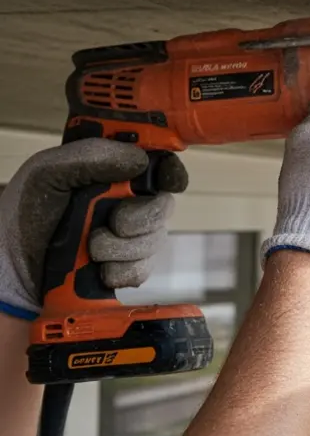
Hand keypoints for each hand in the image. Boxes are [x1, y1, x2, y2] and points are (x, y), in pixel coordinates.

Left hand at [0, 140, 188, 318]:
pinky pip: (144, 269)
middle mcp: (123, 204)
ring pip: (155, 239)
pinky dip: (119, 271)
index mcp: (108, 175)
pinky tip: (98, 270)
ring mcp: (128, 239)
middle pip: (163, 204)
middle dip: (138, 217)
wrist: (11, 278)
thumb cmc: (22, 221)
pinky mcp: (126, 269)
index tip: (167, 180)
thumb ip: (90, 156)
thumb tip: (140, 159)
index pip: (157, 165)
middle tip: (113, 223)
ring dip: (121, 248)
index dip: (169, 171)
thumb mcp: (45, 174)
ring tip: (90, 250)